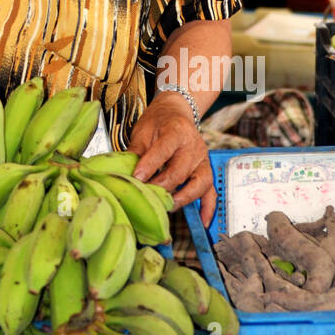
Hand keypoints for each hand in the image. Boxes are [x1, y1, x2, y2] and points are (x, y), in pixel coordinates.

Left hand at [127, 92, 215, 225]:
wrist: (176, 112)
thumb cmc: (158, 121)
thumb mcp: (143, 130)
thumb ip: (136, 151)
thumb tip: (123, 173)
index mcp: (176, 131)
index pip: (163, 151)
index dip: (149, 166)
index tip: (136, 178)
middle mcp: (193, 146)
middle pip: (180, 171)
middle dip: (162, 186)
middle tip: (147, 197)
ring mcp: (202, 159)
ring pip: (198, 183)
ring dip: (182, 198)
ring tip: (166, 207)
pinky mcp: (206, 170)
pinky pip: (211, 191)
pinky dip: (208, 207)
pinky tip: (203, 221)